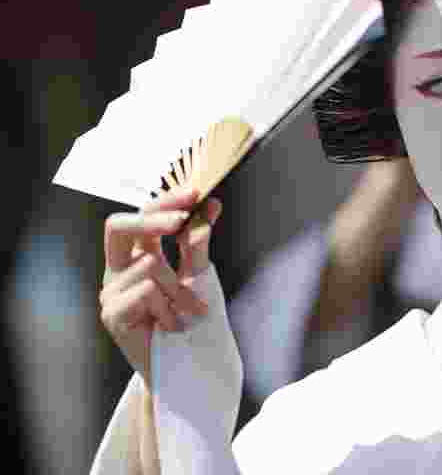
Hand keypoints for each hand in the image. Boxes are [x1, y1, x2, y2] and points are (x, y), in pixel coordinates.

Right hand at [98, 188, 221, 386]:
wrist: (189, 368)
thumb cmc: (192, 320)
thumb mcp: (199, 275)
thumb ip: (199, 242)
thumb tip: (211, 204)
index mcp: (138, 254)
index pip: (143, 216)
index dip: (164, 201)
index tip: (195, 192)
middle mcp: (119, 269)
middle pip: (118, 226)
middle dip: (152, 219)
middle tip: (182, 220)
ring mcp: (111, 292)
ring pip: (148, 264)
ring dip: (179, 288)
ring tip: (189, 312)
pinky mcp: (111, 315)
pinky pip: (145, 291)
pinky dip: (169, 306)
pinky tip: (173, 325)